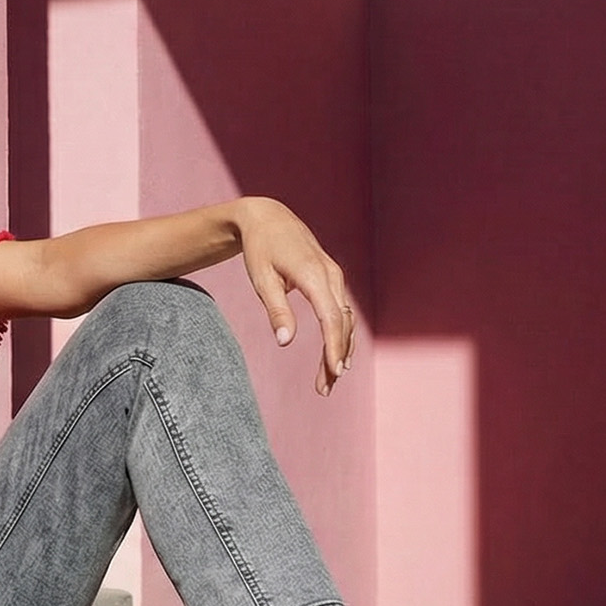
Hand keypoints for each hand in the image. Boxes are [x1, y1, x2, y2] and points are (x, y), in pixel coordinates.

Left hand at [235, 196, 354, 395]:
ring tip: (328, 380)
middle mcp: (331, 276)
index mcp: (314, 275)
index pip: (331, 318)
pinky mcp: (332, 279)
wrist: (268, 218)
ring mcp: (335, 277)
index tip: (333, 372)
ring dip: (341, 350)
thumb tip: (285, 342)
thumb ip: (276, 310)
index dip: (334, 347)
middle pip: (342, 324)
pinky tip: (334, 356)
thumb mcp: (262, 279)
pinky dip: (340, 335)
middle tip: (324, 388)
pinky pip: (341, 311)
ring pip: (345, 320)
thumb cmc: (260, 249)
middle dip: (336, 357)